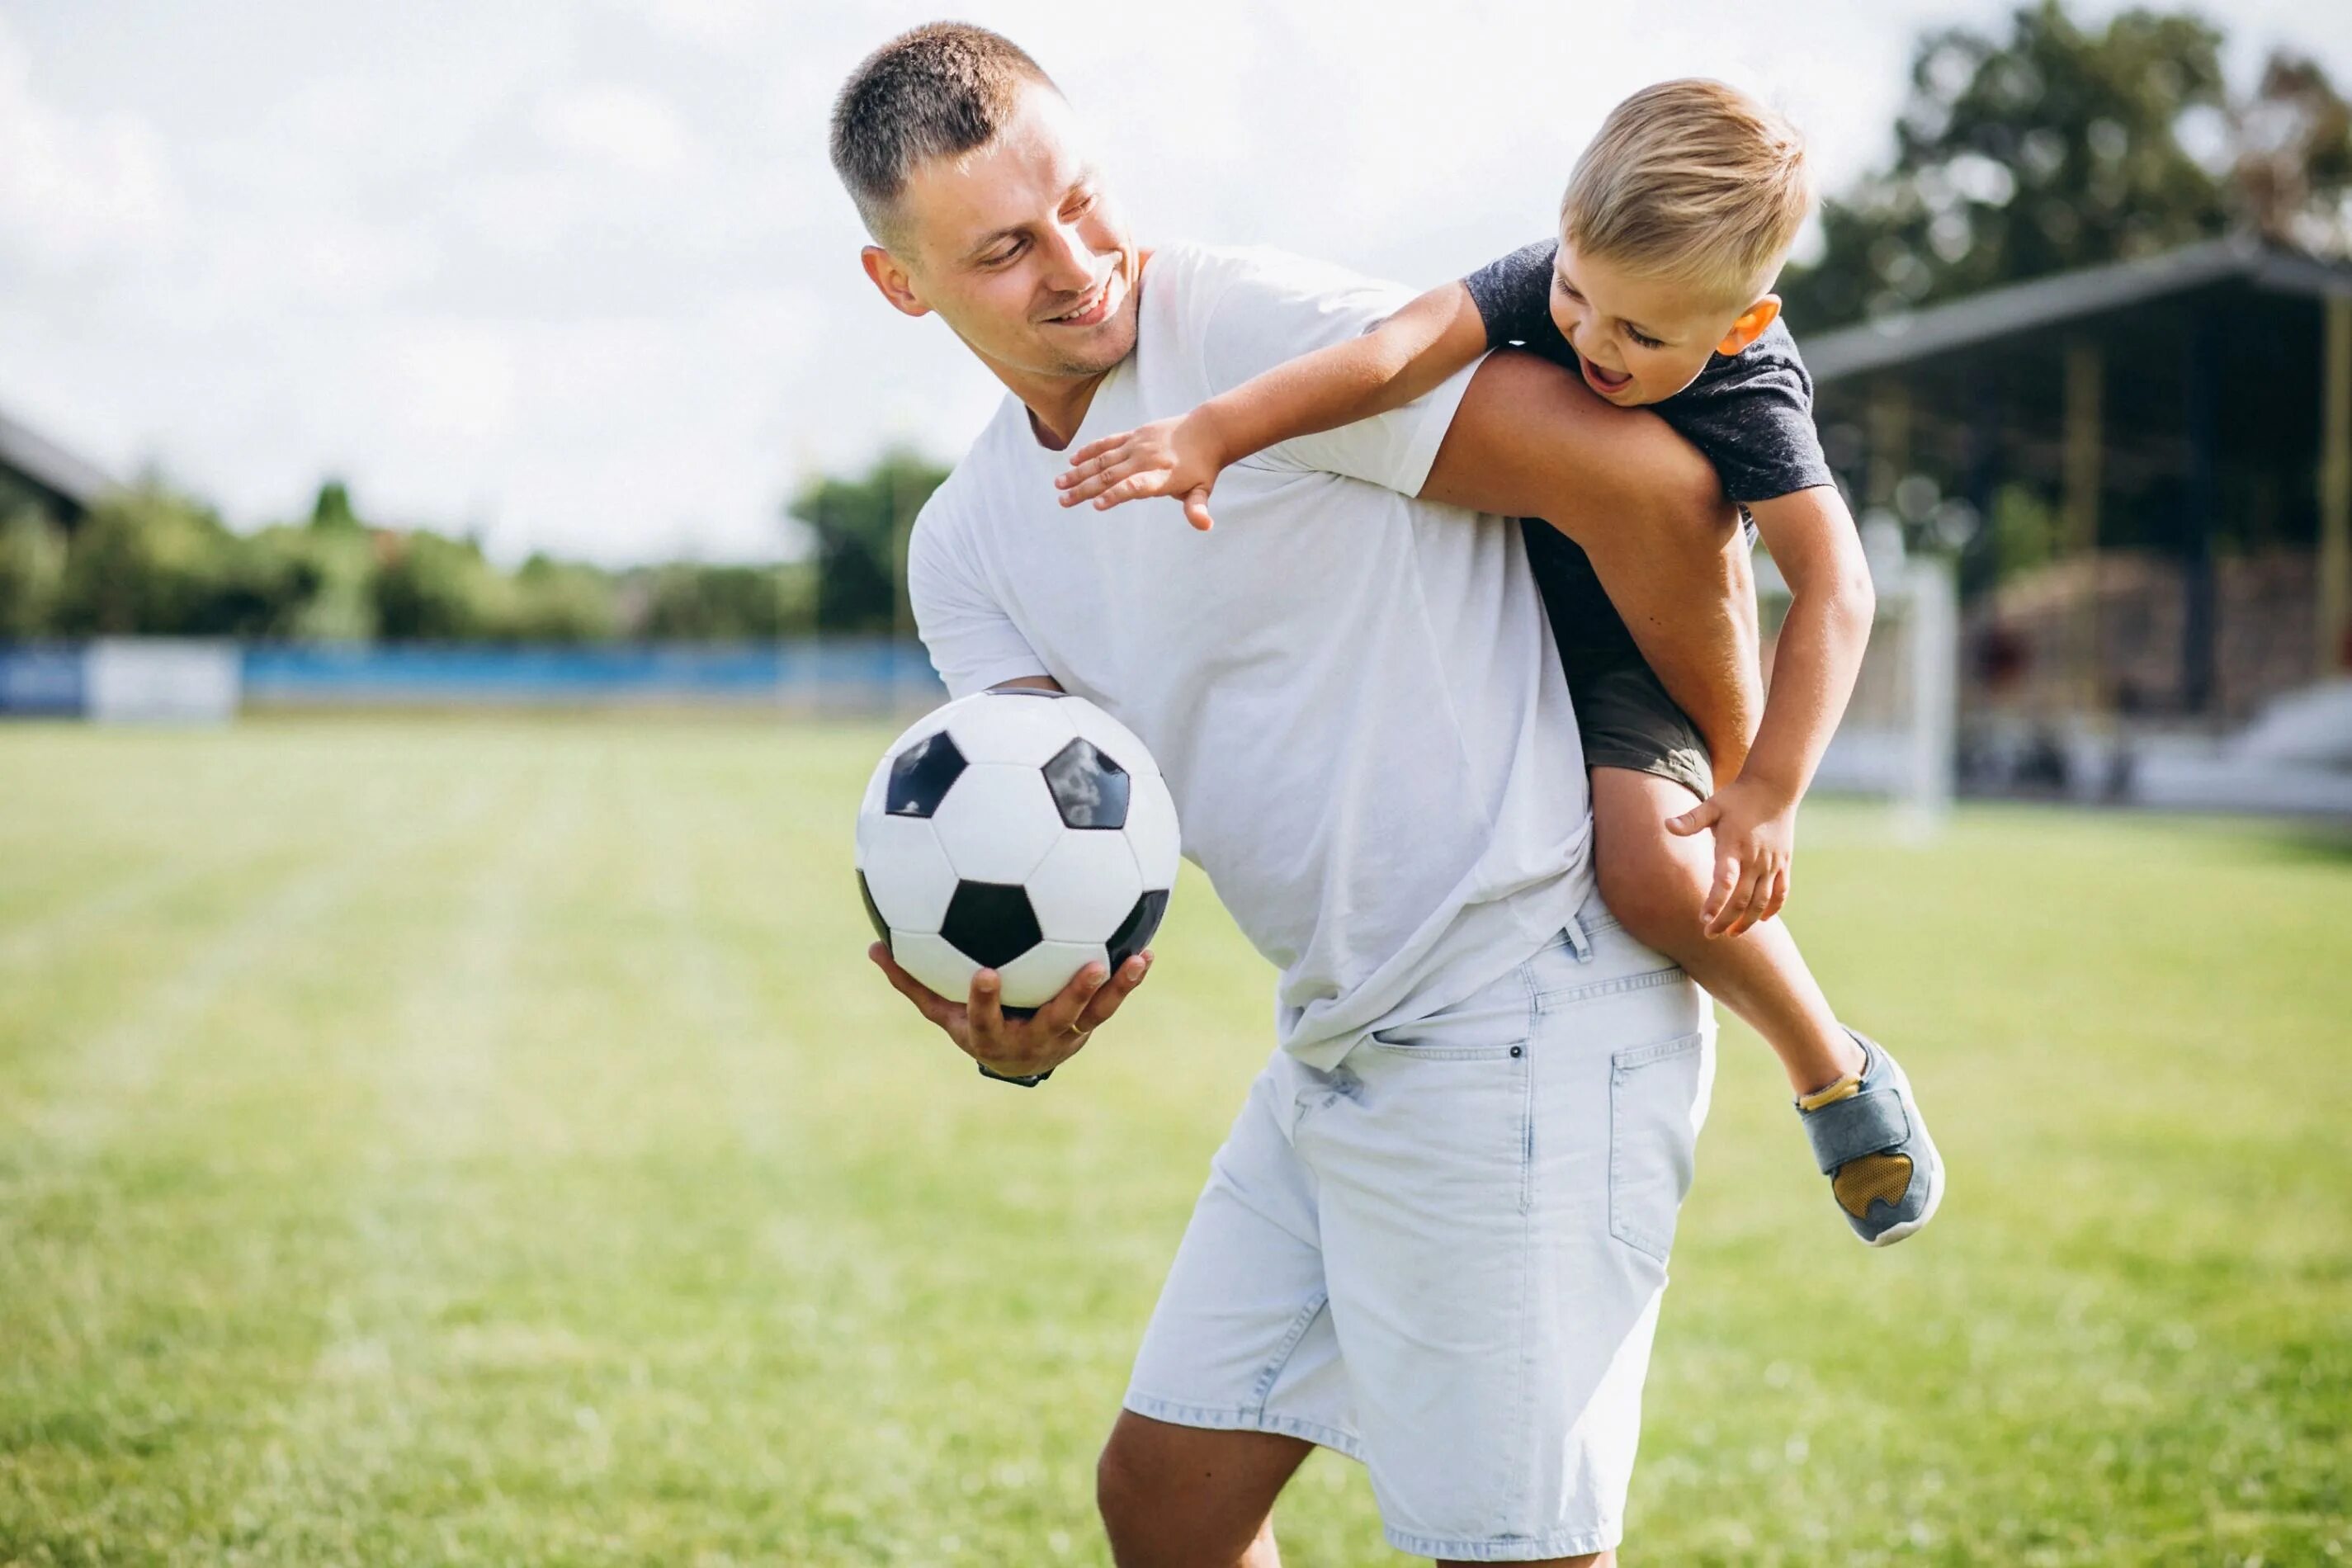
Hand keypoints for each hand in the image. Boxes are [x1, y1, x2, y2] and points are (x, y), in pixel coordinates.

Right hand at [868, 942, 1150, 1079]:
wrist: (1014, 1062)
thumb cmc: (973, 1024)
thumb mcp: (941, 1010)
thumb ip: (912, 981)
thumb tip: (872, 946)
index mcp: (992, 1035)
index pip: (985, 1019)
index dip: (986, 1000)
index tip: (987, 973)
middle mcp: (1033, 1038)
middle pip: (1054, 1019)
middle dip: (1071, 995)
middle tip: (1090, 964)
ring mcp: (1065, 1034)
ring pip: (1093, 1013)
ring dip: (1115, 988)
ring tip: (1133, 960)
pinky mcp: (1087, 1024)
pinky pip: (1110, 1003)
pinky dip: (1128, 980)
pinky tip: (1146, 952)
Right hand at [1054, 412, 1224, 530]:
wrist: (1207, 430)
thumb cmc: (1203, 467)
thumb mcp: (1203, 489)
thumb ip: (1197, 508)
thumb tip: (1206, 526)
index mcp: (1162, 476)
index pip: (1136, 486)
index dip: (1117, 495)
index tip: (1097, 505)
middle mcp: (1146, 459)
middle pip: (1111, 475)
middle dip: (1085, 489)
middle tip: (1063, 502)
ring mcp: (1137, 445)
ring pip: (1103, 460)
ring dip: (1079, 473)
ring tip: (1059, 484)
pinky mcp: (1134, 435)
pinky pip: (1107, 443)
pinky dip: (1090, 451)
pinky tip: (1073, 461)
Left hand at [1666, 776, 1798, 937]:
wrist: (1774, 788)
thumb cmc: (1737, 798)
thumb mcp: (1713, 805)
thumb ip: (1691, 819)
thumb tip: (1666, 825)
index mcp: (1734, 846)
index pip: (1725, 881)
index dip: (1715, 902)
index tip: (1703, 919)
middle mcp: (1755, 859)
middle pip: (1743, 900)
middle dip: (1726, 920)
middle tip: (1709, 934)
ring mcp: (1772, 863)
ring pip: (1762, 901)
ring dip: (1748, 921)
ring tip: (1732, 934)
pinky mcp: (1784, 863)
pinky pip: (1781, 892)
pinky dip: (1773, 909)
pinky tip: (1762, 920)